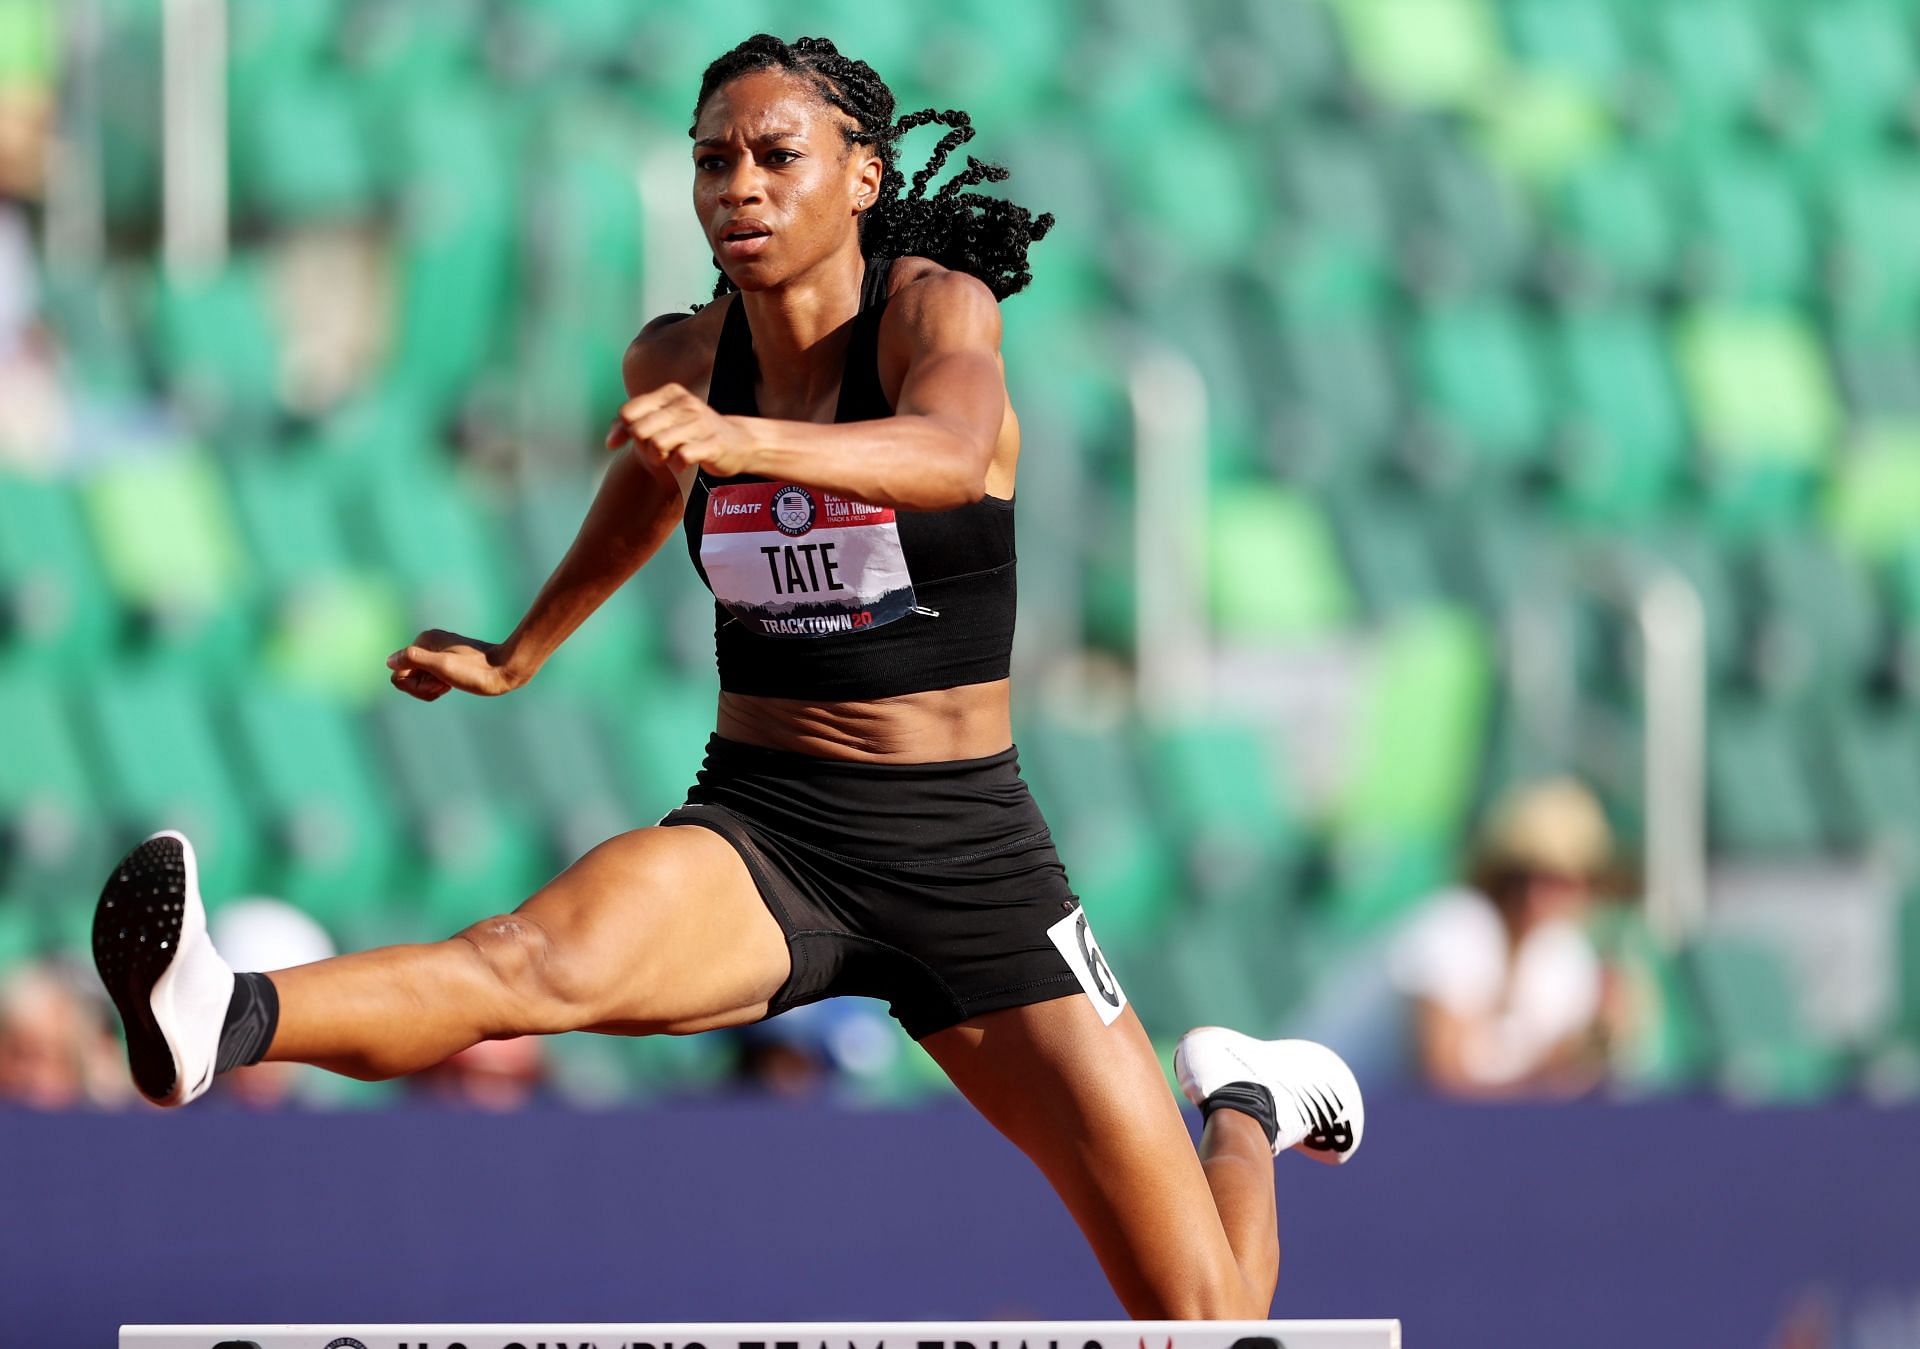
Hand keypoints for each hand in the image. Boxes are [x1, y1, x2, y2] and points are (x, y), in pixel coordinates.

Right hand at [386, 629, 520, 700]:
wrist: (505, 670)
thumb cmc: (476, 671)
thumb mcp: (443, 667)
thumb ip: (414, 660)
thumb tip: (389, 661)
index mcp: (424, 641)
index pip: (398, 672)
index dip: (415, 685)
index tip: (438, 681)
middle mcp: (428, 644)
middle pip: (407, 676)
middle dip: (423, 687)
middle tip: (445, 684)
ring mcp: (437, 654)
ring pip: (419, 680)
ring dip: (432, 688)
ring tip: (450, 684)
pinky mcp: (447, 663)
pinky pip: (430, 680)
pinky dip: (439, 687)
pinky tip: (452, 685)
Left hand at [605, 383, 757, 476]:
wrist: (738, 442)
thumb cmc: (694, 433)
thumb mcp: (664, 420)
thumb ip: (633, 425)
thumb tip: (609, 442)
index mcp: (670, 393)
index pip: (629, 412)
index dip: (623, 432)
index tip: (627, 444)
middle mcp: (685, 403)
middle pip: (640, 431)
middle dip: (642, 448)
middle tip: (656, 453)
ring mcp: (700, 423)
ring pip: (658, 445)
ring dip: (659, 459)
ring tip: (669, 458)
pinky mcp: (712, 444)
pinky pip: (681, 458)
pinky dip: (678, 466)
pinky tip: (684, 464)